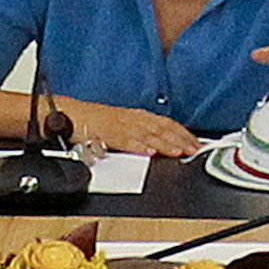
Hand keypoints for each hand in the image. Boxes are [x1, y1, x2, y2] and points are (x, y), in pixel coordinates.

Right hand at [57, 100, 199, 156]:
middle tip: (194, 149)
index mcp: (138, 116)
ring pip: (148, 134)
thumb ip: (142, 134)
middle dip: (180, 140)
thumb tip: (161, 145)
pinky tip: (149, 152)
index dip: (183, 133)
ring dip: (165, 144)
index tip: (196, 142)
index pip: (167, 123)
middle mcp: (133, 118)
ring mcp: (122, 126)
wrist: (72, 116)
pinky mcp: (109, 134)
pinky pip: (126, 140)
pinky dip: (139, 146)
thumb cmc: (97, 122)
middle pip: (162, 129)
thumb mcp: (124, 125)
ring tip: (178, 152)